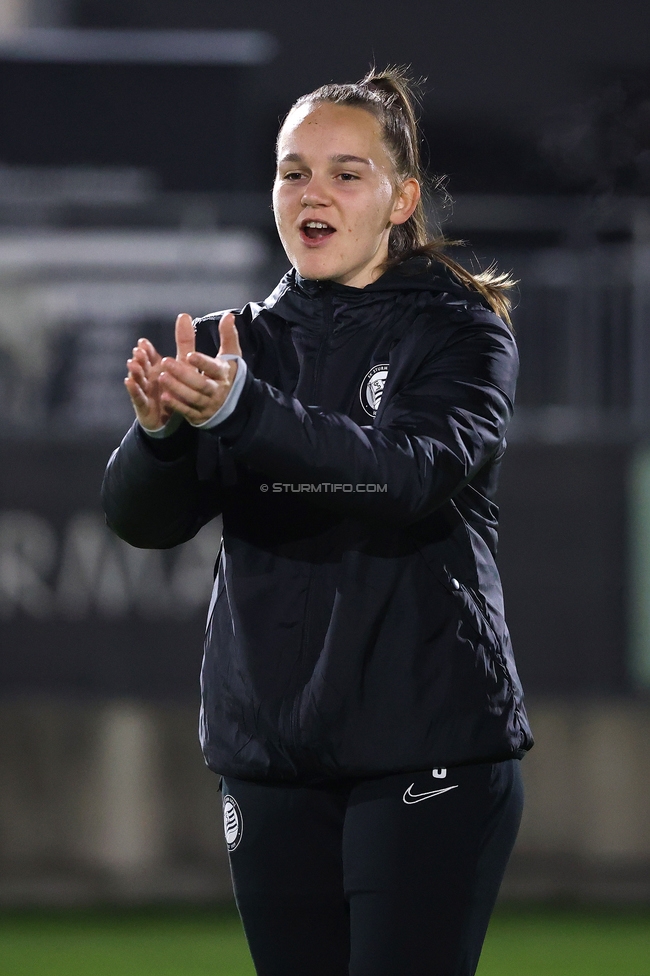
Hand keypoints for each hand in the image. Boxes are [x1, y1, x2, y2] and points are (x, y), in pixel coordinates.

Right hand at [125, 313, 197, 429]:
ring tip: (132, 364)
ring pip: (138, 379)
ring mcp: (144, 390)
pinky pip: (137, 396)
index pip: (151, 355)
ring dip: (135, 371)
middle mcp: (148, 376)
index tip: (143, 342)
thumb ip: (184, 342)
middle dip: (140, 358)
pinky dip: (133, 389)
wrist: (169, 418)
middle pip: (143, 365)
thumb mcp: (182, 364)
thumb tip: (184, 315)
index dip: (147, 350)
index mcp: (157, 366)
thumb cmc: (174, 387)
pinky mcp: (142, 404)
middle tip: (138, 351)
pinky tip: (129, 381)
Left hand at [157, 312, 241, 425]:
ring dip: (177, 388)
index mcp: (224, 374)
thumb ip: (228, 336)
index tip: (189, 354)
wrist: (235, 405)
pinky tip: (164, 397)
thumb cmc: (227, 374)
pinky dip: (177, 405)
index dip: (203, 362)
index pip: (214, 368)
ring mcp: (209, 405)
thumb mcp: (231, 356)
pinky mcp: (200, 416)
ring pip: (193, 398)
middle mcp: (217, 391)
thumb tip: (229, 315)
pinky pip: (188, 411)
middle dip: (184, 374)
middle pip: (201, 384)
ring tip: (161, 377)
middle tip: (166, 362)